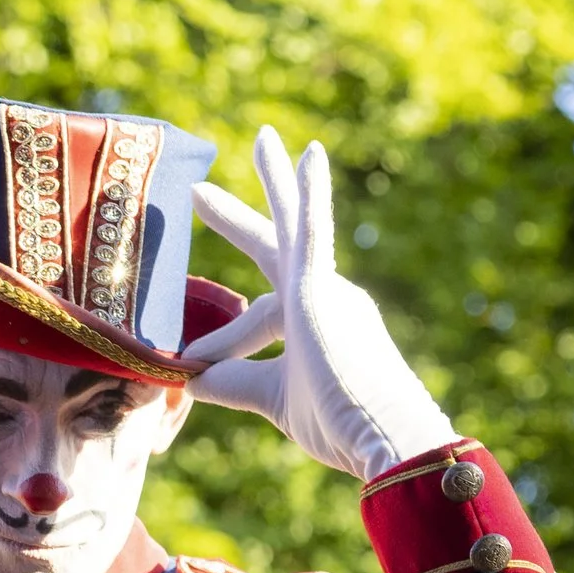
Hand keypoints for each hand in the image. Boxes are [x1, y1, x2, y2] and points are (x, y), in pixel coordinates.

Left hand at [182, 129, 456, 483]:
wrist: (384, 434)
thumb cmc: (339, 424)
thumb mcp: (272, 398)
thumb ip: (233, 383)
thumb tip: (189, 379)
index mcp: (316, 323)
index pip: (261, 311)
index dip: (220, 335)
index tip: (191, 358)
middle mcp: (325, 297)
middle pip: (277, 244)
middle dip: (244, 216)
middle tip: (205, 189)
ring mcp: (326, 289)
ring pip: (292, 226)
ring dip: (277, 181)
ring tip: (264, 138)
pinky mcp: (322, 289)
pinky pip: (313, 231)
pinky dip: (310, 193)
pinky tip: (308, 152)